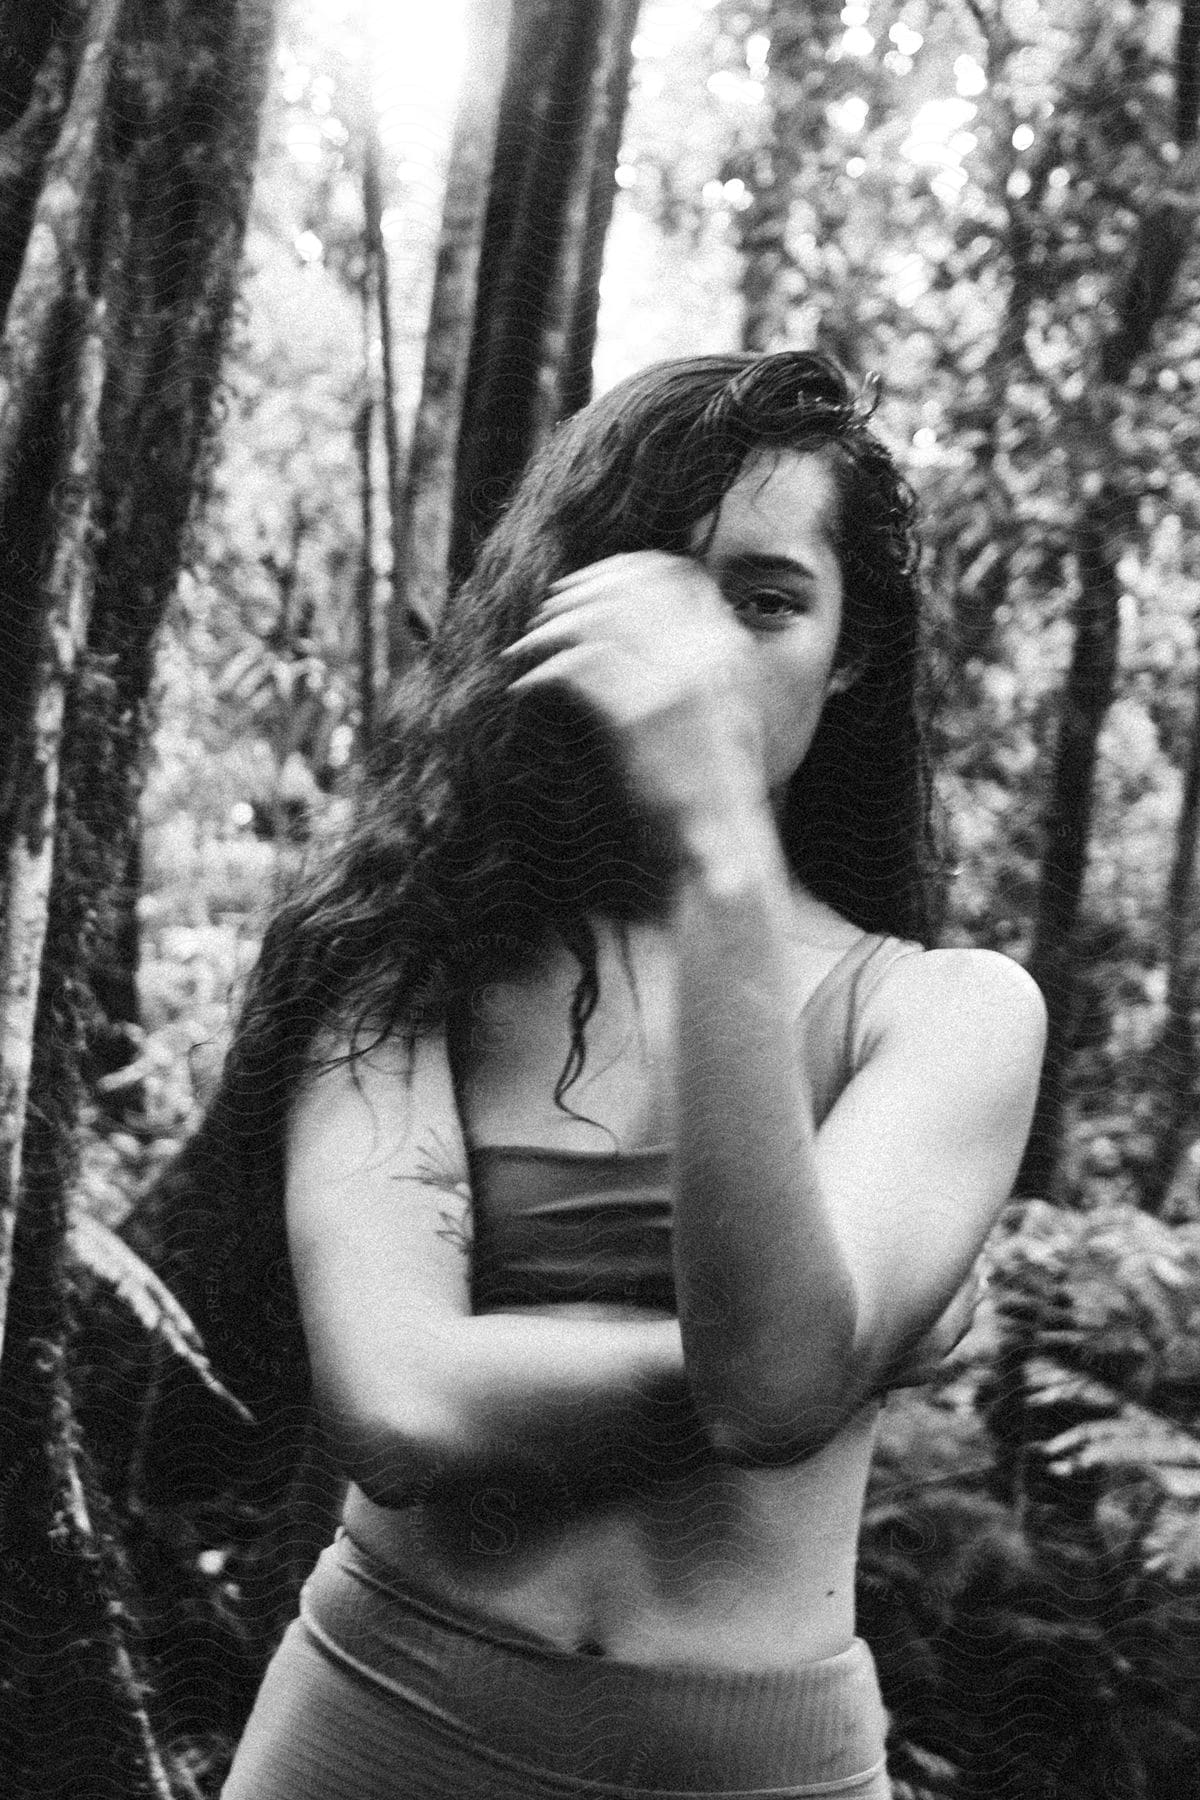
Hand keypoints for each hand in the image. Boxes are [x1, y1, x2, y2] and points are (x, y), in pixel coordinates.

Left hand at [502, 553, 766, 842]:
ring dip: (551, 630)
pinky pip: (578, 668)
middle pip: (630, 586)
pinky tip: (526, 688)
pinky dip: (544, 672)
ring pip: (597, 621)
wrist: (721, 845)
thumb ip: (692, 662)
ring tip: (524, 651)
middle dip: (576, 593)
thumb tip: (640, 627)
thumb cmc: (710, 790)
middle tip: (543, 616)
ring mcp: (676, 681)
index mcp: (728, 645)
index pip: (673, 571)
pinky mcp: (640, 715)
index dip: (621, 570)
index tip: (583, 585)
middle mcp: (708, 653)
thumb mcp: (721, 710)